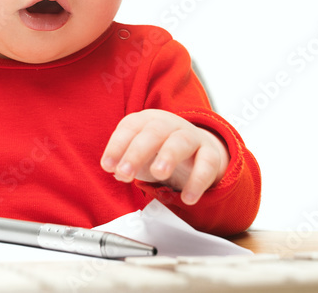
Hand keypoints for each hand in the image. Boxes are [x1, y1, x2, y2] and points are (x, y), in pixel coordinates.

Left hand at [101, 110, 228, 204]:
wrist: (195, 149)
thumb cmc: (159, 150)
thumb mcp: (138, 156)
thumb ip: (125, 164)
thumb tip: (117, 171)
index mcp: (147, 120)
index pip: (130, 127)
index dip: (117, 146)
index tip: (107, 166)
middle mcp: (169, 124)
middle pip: (153, 132)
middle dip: (137, 153)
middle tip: (125, 173)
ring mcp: (190, 137)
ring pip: (181, 141)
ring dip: (168, 156)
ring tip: (159, 174)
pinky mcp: (210, 153)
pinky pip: (207, 163)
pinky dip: (197, 181)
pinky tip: (188, 197)